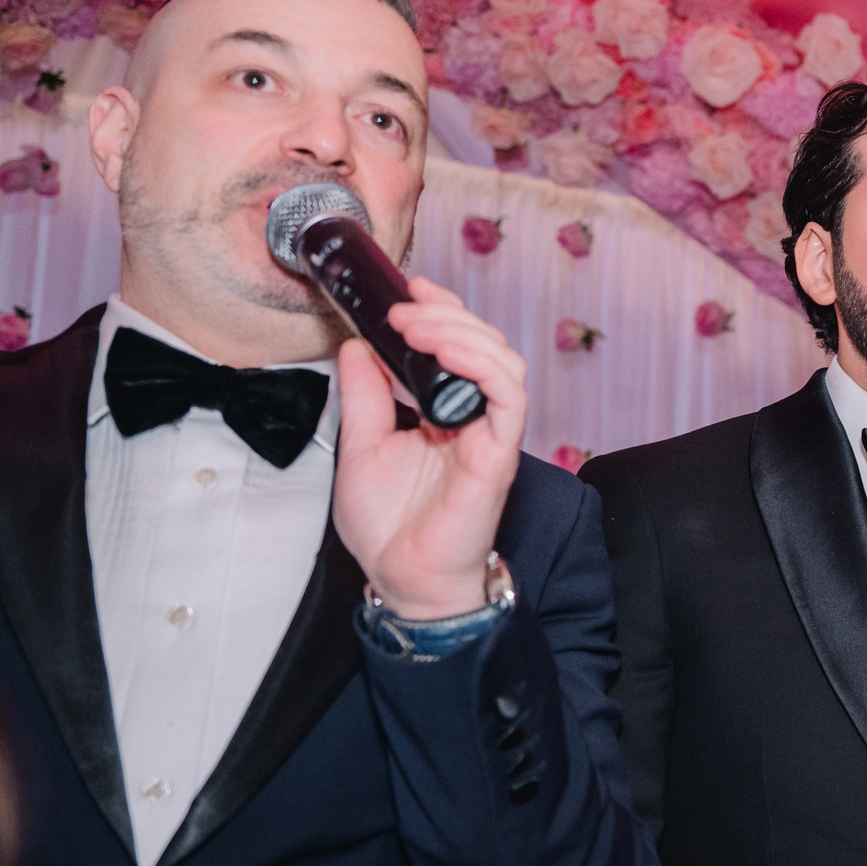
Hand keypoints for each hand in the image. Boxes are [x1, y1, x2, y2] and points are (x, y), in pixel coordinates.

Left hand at [332, 277, 527, 618]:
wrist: (400, 577)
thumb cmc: (389, 525)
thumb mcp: (360, 444)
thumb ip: (364, 395)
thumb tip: (357, 346)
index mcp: (444, 412)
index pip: (459, 346)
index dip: (442, 310)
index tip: (410, 288)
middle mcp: (473, 418)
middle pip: (485, 344)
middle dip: (448, 313)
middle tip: (406, 307)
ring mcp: (490, 435)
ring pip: (504, 362)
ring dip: (463, 333)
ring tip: (419, 325)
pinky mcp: (497, 455)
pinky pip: (510, 399)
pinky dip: (483, 366)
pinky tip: (448, 353)